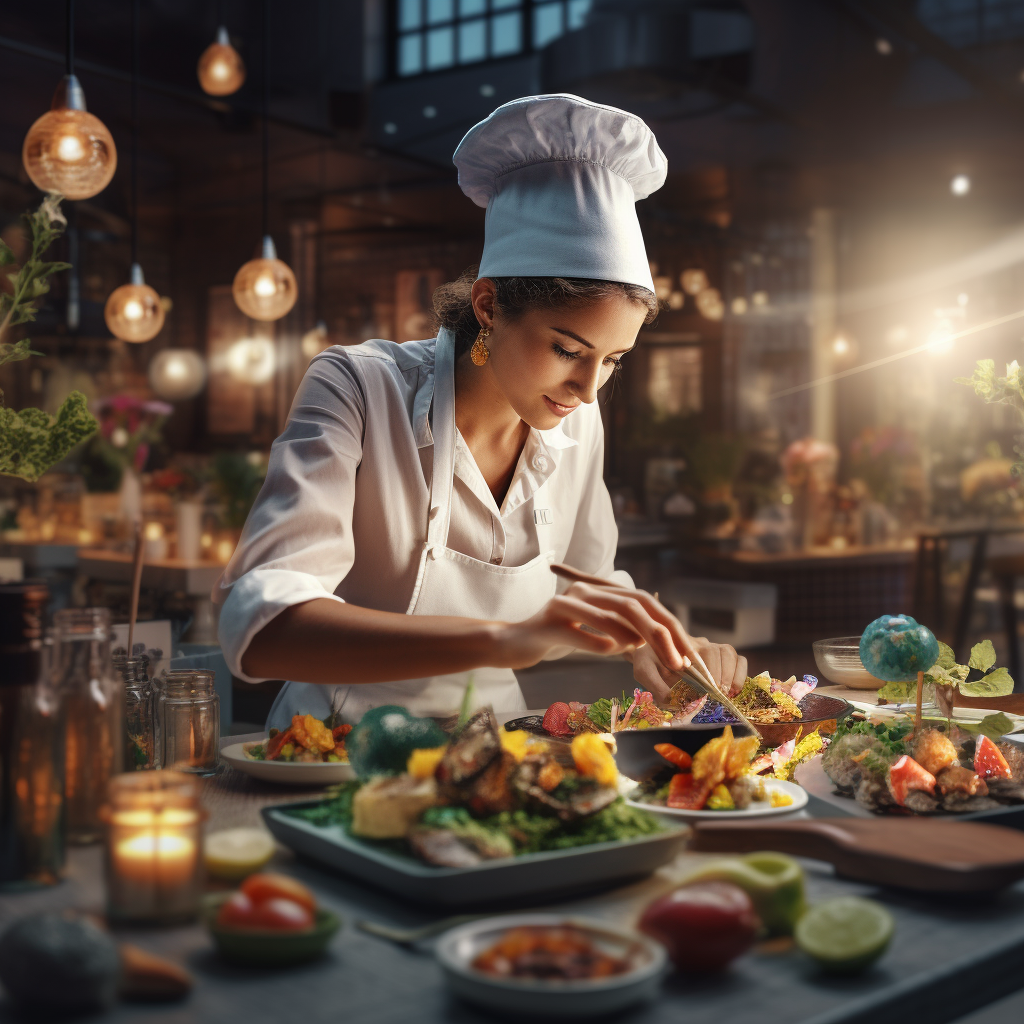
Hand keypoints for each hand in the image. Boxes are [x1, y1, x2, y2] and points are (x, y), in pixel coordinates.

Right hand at [494, 582, 692, 671]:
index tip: (689, 656)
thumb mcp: (596, 633)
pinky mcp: (548, 622)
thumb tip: (652, 642)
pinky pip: (578, 633)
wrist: (516, 642)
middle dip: (660, 634)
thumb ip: (623, 633)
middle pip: (632, 605)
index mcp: (600, 591)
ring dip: (633, 638)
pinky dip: (598, 643)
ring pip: (608, 614)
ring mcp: (565, 604)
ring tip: (649, 660)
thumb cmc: (560, 639)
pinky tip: (611, 653)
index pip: (645, 602)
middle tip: (678, 664)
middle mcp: (585, 591)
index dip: (670, 627)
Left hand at [631, 638, 748, 700]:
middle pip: (722, 650)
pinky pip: (740, 661)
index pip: (703, 649)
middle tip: (718, 693)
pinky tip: (734, 691)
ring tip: (726, 693)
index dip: (710, 669)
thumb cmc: (649, 662)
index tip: (707, 688)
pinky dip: (741, 675)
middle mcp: (701, 644)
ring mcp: (714, 651)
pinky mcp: (723, 661)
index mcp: (684, 643)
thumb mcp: (644, 669)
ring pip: (732, 655)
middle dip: (722, 674)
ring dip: (733, 675)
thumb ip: (653, 682)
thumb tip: (671, 700)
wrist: (651, 656)